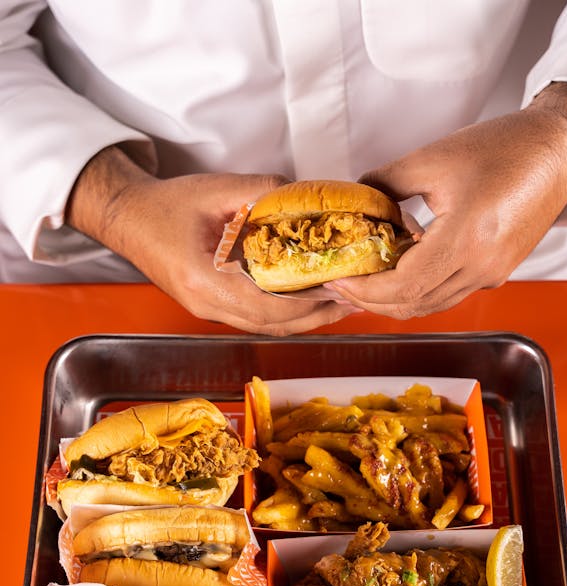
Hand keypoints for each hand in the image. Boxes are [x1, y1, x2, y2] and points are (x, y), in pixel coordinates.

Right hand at [65, 147, 355, 334]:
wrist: (127, 218)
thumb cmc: (165, 205)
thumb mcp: (216, 189)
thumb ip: (263, 192)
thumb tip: (307, 196)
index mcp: (204, 281)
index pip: (267, 308)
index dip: (308, 304)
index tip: (339, 291)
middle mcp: (206, 305)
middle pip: (271, 326)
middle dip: (316, 317)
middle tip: (352, 301)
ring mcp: (206, 310)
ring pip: (265, 327)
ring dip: (303, 319)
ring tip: (338, 304)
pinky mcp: (210, 306)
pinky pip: (254, 318)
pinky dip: (284, 314)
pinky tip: (305, 300)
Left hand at [327, 82, 566, 318]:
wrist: (556, 149)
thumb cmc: (507, 148)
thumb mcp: (433, 157)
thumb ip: (386, 182)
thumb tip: (357, 197)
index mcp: (466, 240)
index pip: (403, 286)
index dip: (365, 290)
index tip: (339, 280)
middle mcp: (481, 266)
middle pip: (414, 304)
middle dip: (371, 302)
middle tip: (341, 289)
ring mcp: (491, 273)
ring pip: (432, 305)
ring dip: (394, 301)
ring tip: (363, 286)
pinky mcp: (496, 271)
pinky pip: (449, 293)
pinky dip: (419, 291)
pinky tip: (399, 274)